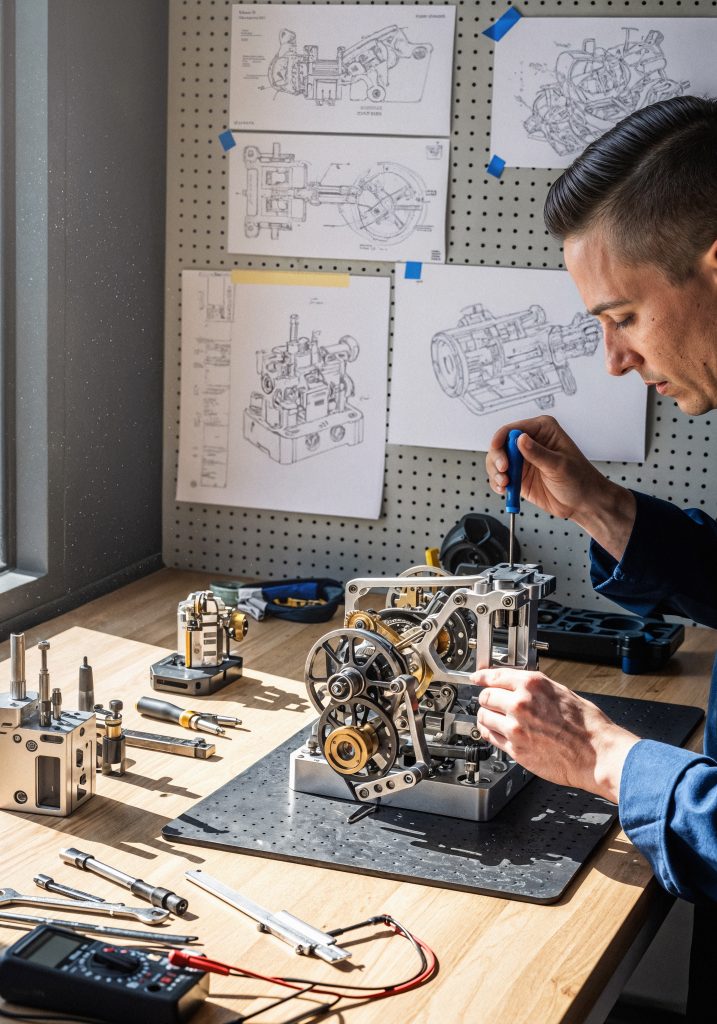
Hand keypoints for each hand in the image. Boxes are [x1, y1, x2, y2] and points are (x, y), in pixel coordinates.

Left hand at [473, 667, 639, 802]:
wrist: (597, 754)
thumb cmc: (587, 725)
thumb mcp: (561, 692)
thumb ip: (535, 688)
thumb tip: (517, 686)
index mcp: (532, 685)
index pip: (494, 676)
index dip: (482, 677)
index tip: (477, 677)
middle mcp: (520, 704)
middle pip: (485, 697)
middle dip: (487, 698)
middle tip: (490, 701)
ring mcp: (515, 728)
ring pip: (483, 717)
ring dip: (486, 716)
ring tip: (494, 718)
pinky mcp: (515, 749)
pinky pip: (491, 737)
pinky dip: (490, 732)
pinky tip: (496, 731)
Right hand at [486, 415, 635, 560]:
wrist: (583, 503)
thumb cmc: (580, 480)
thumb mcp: (559, 465)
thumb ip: (538, 453)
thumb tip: (520, 440)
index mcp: (543, 431)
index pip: (513, 429)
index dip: (501, 438)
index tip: (497, 449)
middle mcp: (531, 443)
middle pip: (501, 445)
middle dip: (497, 458)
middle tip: (504, 471)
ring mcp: (523, 460)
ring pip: (497, 461)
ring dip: (496, 473)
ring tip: (505, 483)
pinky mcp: (519, 476)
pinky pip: (500, 476)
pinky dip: (498, 483)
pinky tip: (505, 489)